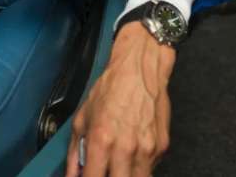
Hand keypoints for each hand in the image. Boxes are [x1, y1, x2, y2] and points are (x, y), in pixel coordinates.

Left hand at [65, 22, 174, 176]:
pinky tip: (132, 155)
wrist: (139, 69)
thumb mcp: (82, 117)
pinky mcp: (162, 148)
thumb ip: (76, 151)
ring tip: (117, 166)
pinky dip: (139, 168)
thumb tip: (73, 174)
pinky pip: (150, 170)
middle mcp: (125, 149)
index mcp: (102, 140)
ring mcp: (147, 151)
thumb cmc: (110, 89)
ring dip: (125, 176)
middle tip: (103, 171)